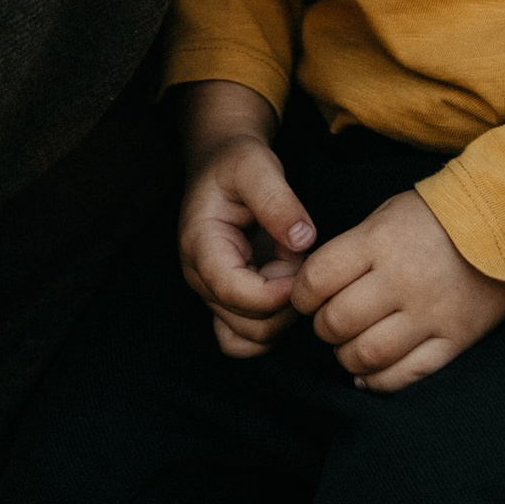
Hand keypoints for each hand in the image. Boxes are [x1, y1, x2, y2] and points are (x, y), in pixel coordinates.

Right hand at [176, 84, 314, 356]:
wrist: (222, 165)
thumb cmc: (236, 163)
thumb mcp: (257, 166)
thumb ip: (279, 201)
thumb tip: (302, 240)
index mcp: (202, 246)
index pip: (234, 291)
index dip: (274, 290)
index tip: (301, 267)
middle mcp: (202, 279)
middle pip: (248, 324)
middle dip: (285, 302)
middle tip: (301, 262)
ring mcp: (214, 295)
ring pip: (252, 339)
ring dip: (283, 315)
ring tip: (292, 271)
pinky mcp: (229, 302)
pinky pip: (250, 340)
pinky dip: (275, 325)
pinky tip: (288, 290)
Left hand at [291, 186, 504, 391]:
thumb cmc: (439, 216)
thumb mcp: (389, 214)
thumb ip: (353, 249)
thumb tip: (315, 289)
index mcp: (381, 242)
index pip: (317, 280)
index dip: (300, 295)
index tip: (305, 298)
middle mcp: (403, 280)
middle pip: (337, 322)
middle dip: (322, 327)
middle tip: (329, 322)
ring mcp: (431, 313)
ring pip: (366, 355)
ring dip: (346, 357)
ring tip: (349, 346)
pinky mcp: (455, 339)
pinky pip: (406, 374)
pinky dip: (378, 381)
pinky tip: (370, 373)